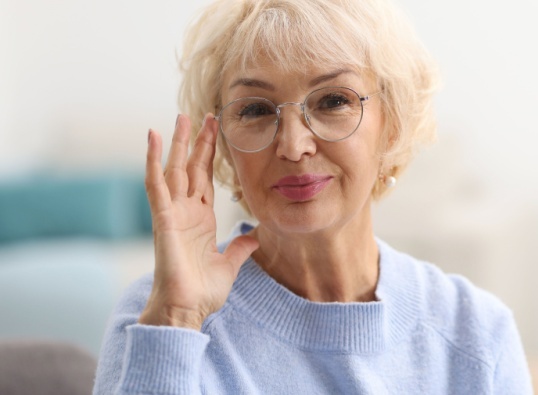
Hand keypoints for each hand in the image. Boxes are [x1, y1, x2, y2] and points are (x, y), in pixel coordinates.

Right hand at [138, 114, 258, 330]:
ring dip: (176, 143)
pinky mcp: (163, 218)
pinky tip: (153, 137)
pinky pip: (156, 184)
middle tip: (203, 114)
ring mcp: (172, 213)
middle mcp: (186, 211)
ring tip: (180, 117)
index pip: (206, 178)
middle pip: (191, 167)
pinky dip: (153, 159)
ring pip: (173, 169)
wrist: (187, 309)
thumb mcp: (229, 264)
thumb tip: (254, 236)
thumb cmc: (203, 291)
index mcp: (201, 218)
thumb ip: (240, 247)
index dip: (210, 155)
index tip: (216, 132)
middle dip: (197, 141)